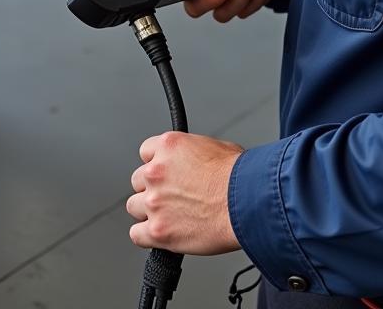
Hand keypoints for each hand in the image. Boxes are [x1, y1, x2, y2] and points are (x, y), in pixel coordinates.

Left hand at [127, 132, 243, 254]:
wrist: (247, 203)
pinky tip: (160, 234)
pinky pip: (136, 235)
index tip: (165, 175)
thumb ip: (193, 154)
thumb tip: (196, 162)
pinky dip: (146, 236)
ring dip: (148, 212)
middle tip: (172, 198)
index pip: (146, 153)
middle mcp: (156, 172)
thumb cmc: (239, 176)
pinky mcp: (158, 230)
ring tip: (168, 217)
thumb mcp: (216, 147)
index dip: (157, 165)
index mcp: (168, 147)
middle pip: (138, 181)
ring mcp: (154, 202)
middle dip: (153, 189)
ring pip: (134, 206)